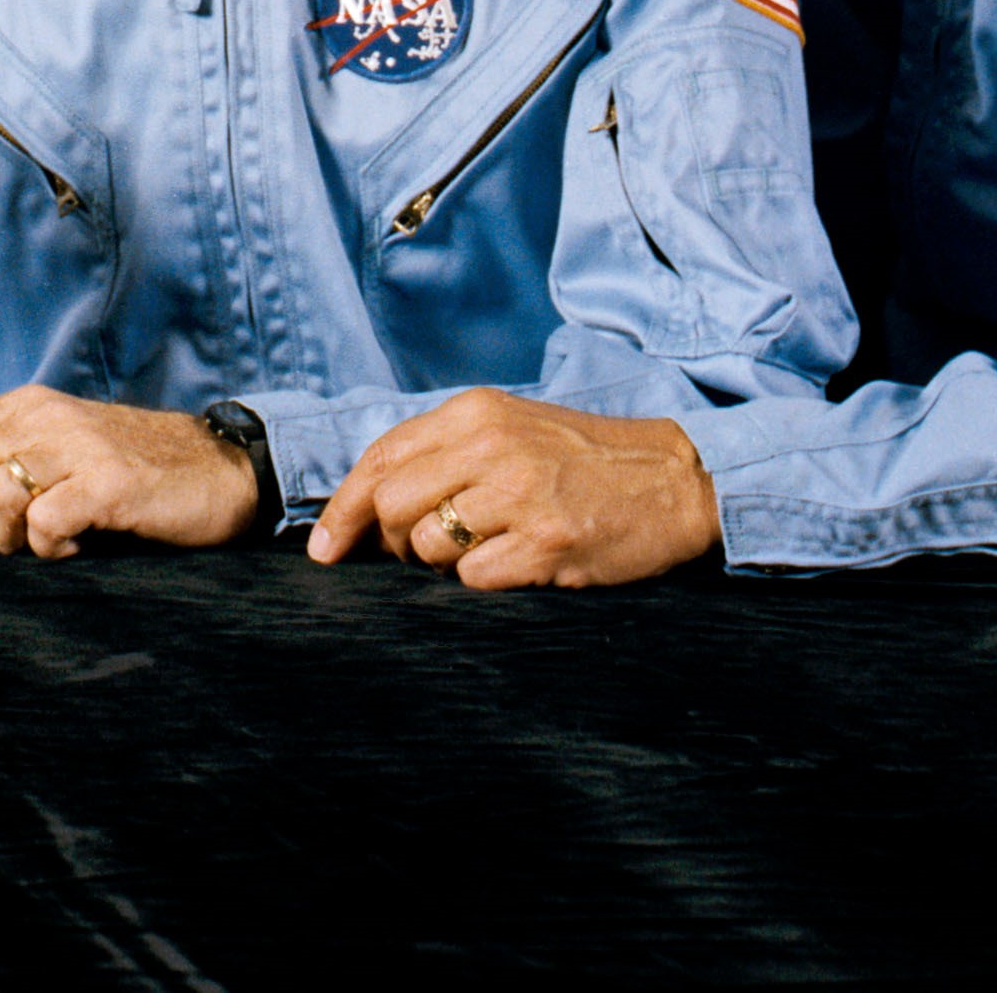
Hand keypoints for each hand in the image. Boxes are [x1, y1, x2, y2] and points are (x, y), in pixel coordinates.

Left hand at [0, 385, 261, 557]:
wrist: (221, 470)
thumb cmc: (138, 470)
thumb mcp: (67, 448)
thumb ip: (16, 458)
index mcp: (31, 405)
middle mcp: (48, 416)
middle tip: (1, 547)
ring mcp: (79, 447)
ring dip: (6, 537)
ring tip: (39, 544)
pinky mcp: (108, 484)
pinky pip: (43, 521)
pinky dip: (47, 548)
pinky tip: (72, 547)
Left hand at [306, 391, 719, 588]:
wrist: (671, 480)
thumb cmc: (579, 459)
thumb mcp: (507, 428)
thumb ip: (443, 452)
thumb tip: (370, 500)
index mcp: (474, 413)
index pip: (380, 458)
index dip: (342, 508)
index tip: (325, 547)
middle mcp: (491, 448)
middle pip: (391, 506)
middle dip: (389, 541)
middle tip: (415, 554)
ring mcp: (520, 496)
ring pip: (428, 547)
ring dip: (442, 563)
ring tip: (484, 549)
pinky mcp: (548, 544)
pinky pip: (474, 580)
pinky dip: (482, 582)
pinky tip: (516, 565)